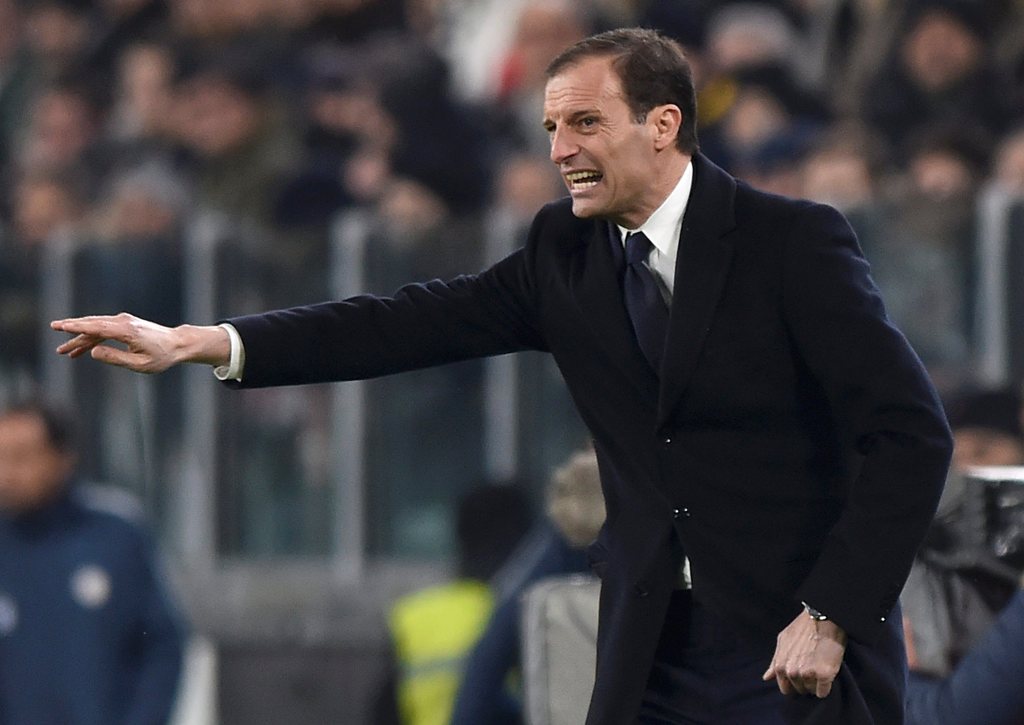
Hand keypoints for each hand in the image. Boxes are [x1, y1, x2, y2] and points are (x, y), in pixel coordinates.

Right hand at [51, 313, 229, 372]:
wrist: (178, 344)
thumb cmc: (162, 357)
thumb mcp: (140, 364)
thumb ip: (115, 358)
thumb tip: (92, 352)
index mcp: (127, 331)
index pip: (96, 327)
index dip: (76, 326)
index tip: (60, 326)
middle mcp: (124, 322)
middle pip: (92, 324)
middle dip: (72, 329)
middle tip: (53, 330)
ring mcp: (124, 322)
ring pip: (96, 328)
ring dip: (79, 338)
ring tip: (63, 351)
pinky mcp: (125, 325)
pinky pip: (103, 331)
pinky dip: (91, 339)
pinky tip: (80, 351)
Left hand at [763, 609, 846, 698]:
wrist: (823, 618)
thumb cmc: (802, 627)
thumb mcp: (783, 641)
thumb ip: (775, 661)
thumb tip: (766, 677)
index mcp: (780, 666)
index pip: (785, 688)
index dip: (793, 683)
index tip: (800, 676)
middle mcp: (792, 672)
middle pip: (799, 690)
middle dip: (804, 683)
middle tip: (811, 668)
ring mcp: (807, 674)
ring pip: (811, 691)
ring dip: (815, 684)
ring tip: (819, 667)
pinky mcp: (824, 675)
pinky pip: (823, 692)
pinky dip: (826, 687)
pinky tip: (827, 674)